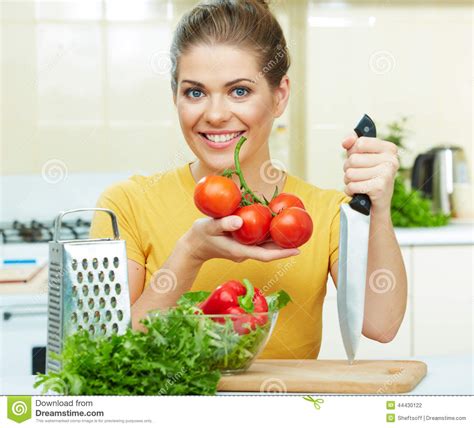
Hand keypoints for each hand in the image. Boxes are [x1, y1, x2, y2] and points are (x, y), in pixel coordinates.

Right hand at [180, 215, 299, 263]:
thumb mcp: (209, 227)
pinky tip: (276, 225)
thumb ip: (223, 224)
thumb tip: (240, 221)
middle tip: (304, 237)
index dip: (282, 253)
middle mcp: (245, 252)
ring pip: (266, 246)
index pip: (265, 255)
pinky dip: (269, 235)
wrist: (193, 245)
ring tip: (296, 231)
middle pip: (269, 251)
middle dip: (286, 246)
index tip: (297, 250)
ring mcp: (244, 249)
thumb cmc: (201, 235)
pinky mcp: (243, 244)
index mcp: (240, 251)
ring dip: (279, 241)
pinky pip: (259, 241)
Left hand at [342, 132, 398, 214]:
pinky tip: (358, 192)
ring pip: (350, 173)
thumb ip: (353, 143)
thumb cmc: (369, 177)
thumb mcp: (362, 156)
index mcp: (389, 149)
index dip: (352, 152)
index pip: (360, 143)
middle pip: (353, 159)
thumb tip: (346, 141)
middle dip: (349, 169)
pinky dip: (350, 190)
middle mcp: (391, 160)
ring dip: (348, 181)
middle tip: (358, 175)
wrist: (378, 204)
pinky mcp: (379, 188)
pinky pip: (352, 186)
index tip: (359, 158)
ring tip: (359, 183)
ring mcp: (386, 174)